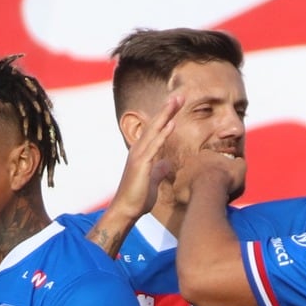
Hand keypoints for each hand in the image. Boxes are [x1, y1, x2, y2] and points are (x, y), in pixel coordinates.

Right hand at [110, 93, 183, 222]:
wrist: (126, 210)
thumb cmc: (138, 198)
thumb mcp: (153, 181)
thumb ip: (159, 170)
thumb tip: (166, 164)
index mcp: (143, 152)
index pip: (156, 130)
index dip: (166, 116)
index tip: (177, 104)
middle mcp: (139, 150)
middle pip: (155, 124)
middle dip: (167, 109)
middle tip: (180, 94)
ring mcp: (139, 155)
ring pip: (154, 130)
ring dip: (166, 115)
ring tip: (176, 101)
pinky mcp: (141, 164)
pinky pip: (154, 146)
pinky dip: (163, 134)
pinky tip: (171, 124)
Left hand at [171, 147, 244, 205]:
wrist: (211, 187)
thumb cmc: (226, 176)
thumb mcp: (239, 166)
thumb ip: (238, 163)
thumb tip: (238, 163)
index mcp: (206, 154)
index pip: (208, 158)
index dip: (213, 168)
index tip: (218, 176)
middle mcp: (190, 160)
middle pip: (195, 168)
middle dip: (200, 176)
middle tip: (208, 187)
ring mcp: (181, 173)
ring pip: (186, 179)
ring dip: (192, 186)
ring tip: (201, 196)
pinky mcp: (177, 187)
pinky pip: (180, 192)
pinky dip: (185, 197)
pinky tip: (193, 202)